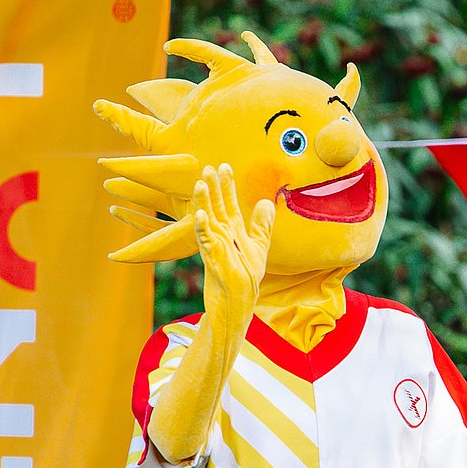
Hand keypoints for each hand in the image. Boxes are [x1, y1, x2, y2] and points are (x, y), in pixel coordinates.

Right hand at [193, 163, 274, 338]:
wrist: (238, 301)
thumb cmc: (245, 275)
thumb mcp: (258, 247)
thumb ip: (261, 226)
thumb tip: (266, 203)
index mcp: (232, 229)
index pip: (228, 203)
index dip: (226, 185)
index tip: (224, 166)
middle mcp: (221, 234)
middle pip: (216, 206)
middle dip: (213, 188)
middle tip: (208, 168)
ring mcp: (215, 245)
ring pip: (208, 219)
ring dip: (204, 202)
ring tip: (200, 183)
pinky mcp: (212, 258)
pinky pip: (205, 241)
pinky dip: (202, 228)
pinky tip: (200, 216)